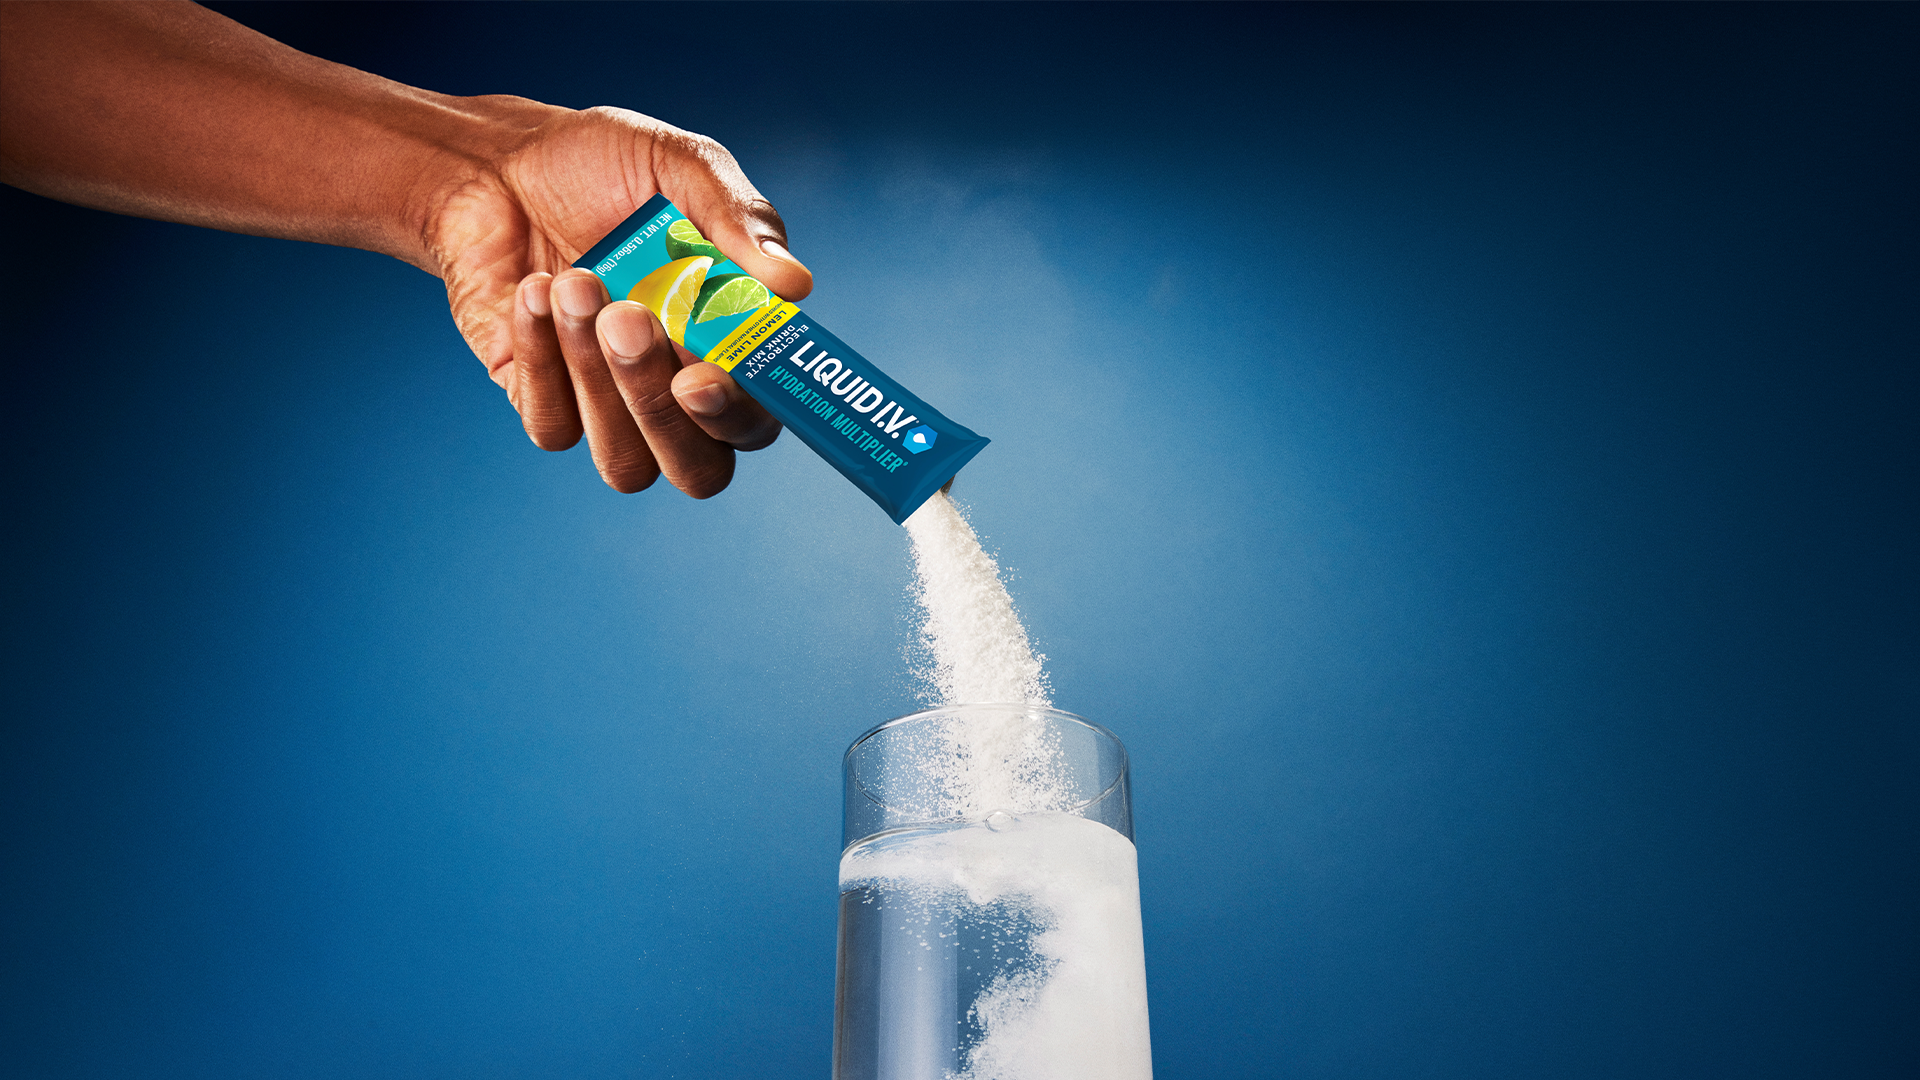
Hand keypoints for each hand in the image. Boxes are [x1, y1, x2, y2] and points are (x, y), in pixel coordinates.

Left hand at [423, 103, 812, 495]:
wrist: (497, 162)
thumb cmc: (602, 166)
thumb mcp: (682, 167)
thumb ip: (740, 221)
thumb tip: (796, 285)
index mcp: (729, 346)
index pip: (758, 421)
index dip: (740, 417)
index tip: (702, 375)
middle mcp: (675, 392)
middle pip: (698, 471)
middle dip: (662, 412)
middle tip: (630, 321)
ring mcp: (608, 406)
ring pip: (626, 462)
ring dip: (599, 379)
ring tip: (575, 282)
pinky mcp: (543, 401)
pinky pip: (553, 425)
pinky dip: (542, 355)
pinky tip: (537, 288)